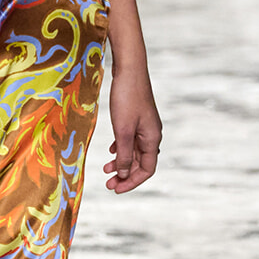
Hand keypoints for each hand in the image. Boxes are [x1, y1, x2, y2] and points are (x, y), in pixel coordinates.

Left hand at [104, 67, 160, 193]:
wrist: (129, 70)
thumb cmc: (127, 98)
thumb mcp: (123, 130)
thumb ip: (124, 154)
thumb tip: (124, 174)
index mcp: (152, 139)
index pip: (147, 170)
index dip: (132, 182)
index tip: (115, 189)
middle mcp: (152, 134)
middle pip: (141, 163)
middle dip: (125, 175)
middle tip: (108, 183)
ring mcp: (145, 126)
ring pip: (135, 152)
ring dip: (122, 163)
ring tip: (106, 170)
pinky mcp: (137, 119)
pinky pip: (131, 140)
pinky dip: (121, 149)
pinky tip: (111, 152)